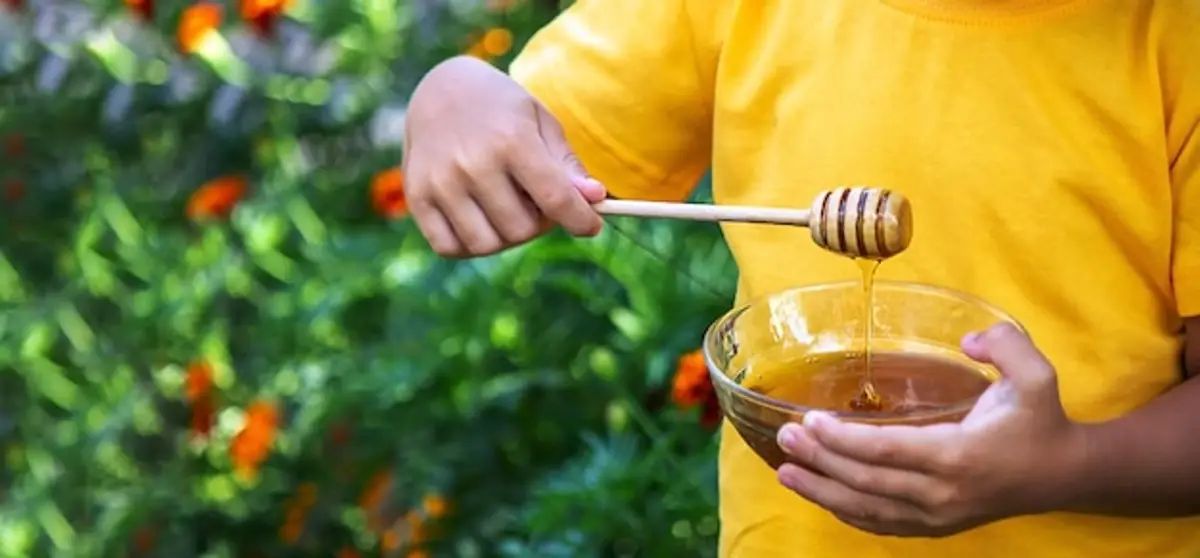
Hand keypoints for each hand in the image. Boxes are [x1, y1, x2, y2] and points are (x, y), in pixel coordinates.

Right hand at [403, 56, 606, 257]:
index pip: (555, 199)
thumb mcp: (541, 123)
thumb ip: (567, 165)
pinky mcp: (418, 197)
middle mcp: (473, 163)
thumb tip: (596, 200)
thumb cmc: (502, 109)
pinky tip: (480, 220)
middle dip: (538, 223)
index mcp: (511, 139)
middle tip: (535, 200)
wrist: (440, 88)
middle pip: (522, 230)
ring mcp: (441, 182)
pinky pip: (450, 247)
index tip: (590, 226)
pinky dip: (470, 244)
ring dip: (505, 236)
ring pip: (488, 245)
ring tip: (507, 207)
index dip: (580, 221)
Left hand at [775, 323, 1083, 536]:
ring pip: (868, 509)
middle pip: (867, 482)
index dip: (844, 440)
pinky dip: (847, 511)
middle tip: (785, 437)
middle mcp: (943, 493)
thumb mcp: (1037, 374)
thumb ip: (1006, 345)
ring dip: (822, 491)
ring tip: (784, 471)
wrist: (1065, 475)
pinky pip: (882, 523)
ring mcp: (938, 516)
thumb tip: (969, 340)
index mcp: (960, 455)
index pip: (888, 451)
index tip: (810, 421)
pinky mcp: (935, 526)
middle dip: (820, 461)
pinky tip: (819, 494)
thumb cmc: (1042, 420)